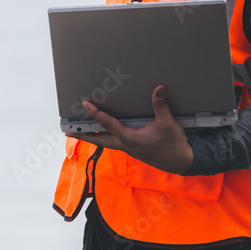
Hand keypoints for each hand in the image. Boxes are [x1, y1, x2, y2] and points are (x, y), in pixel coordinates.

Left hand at [66, 85, 194, 174]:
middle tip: (68, 132)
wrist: (182, 161)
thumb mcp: (168, 124)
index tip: (85, 105)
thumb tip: (158, 88)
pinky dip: (106, 137)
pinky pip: (115, 143)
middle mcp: (126, 145)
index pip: (109, 125)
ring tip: (81, 132)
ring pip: (106, 143)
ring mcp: (129, 149)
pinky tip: (105, 133)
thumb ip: (161, 106)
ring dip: (93, 137)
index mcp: (130, 139)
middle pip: (99, 140)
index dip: (96, 114)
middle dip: (84, 136)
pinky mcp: (134, 150)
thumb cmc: (174, 144)